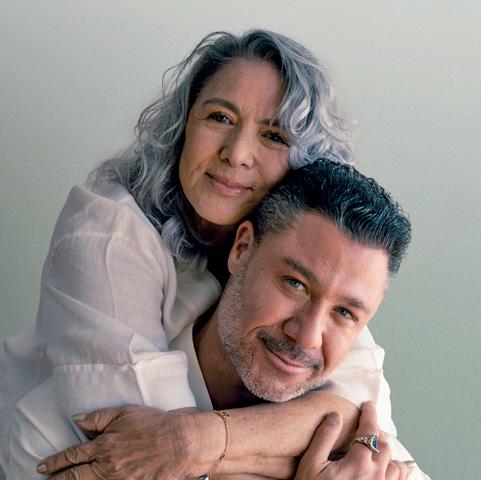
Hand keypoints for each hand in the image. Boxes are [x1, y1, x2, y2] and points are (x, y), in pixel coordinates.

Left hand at [37, 404, 219, 479]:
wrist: (179, 441)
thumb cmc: (153, 424)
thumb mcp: (125, 413)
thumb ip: (99, 417)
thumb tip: (76, 420)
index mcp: (104, 445)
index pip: (72, 455)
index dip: (55, 462)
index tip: (41, 466)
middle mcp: (107, 466)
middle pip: (74, 477)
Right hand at [295, 402, 413, 478]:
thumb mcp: (311, 464)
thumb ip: (324, 437)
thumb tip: (334, 415)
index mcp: (358, 462)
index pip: (369, 430)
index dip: (370, 414)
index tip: (368, 405)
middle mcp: (375, 475)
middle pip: (384, 445)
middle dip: (376, 432)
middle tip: (367, 426)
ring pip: (394, 464)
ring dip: (386, 452)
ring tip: (378, 446)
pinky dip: (398, 471)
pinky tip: (397, 467)